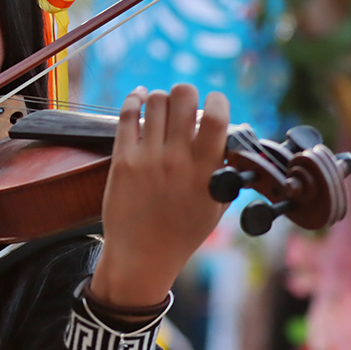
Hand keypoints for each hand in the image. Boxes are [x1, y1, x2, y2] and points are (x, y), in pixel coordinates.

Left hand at [91, 84, 229, 307]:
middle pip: (183, 96)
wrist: (142, 256)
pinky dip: (134, 98)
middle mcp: (176, 159)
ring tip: (163, 106)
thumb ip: (223, 171)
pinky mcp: (122, 159)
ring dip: (161, 98)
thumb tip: (227, 139)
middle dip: (187, 93)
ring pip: (155, 101)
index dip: (217, 101)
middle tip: (185, 104)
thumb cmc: (182, 233)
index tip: (215, 102)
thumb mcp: (215, 205)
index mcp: (205, 171)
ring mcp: (147, 158)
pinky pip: (127, 115)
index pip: (216, 117)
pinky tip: (140, 96)